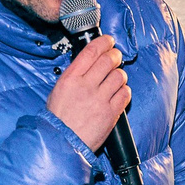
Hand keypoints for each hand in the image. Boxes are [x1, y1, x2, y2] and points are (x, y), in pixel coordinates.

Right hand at [47, 34, 130, 153]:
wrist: (62, 144)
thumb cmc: (58, 119)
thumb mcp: (59, 91)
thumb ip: (75, 76)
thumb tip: (90, 63)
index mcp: (70, 79)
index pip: (91, 51)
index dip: (104, 42)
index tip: (109, 41)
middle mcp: (85, 86)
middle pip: (108, 60)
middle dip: (115, 55)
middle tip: (116, 57)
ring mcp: (99, 100)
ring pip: (119, 76)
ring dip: (120, 74)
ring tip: (116, 78)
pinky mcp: (111, 113)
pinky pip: (125, 94)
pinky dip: (124, 91)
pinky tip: (119, 93)